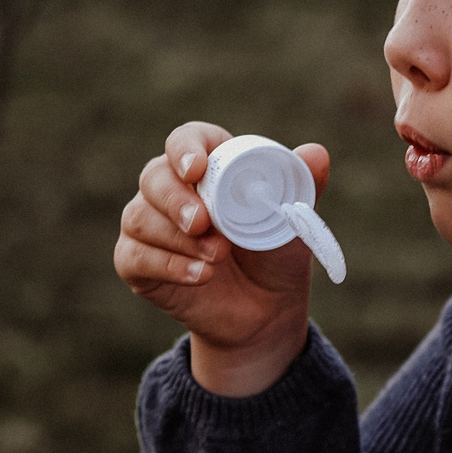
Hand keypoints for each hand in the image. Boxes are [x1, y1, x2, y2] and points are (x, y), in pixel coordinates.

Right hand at [114, 120, 330, 395]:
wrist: (264, 312)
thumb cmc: (275, 255)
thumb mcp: (293, 220)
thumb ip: (303, 184)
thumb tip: (316, 153)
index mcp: (208, 167)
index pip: (185, 140)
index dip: (185, 148)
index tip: (197, 168)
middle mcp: (170, 190)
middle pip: (153, 176)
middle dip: (176, 199)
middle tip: (203, 223)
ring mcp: (148, 226)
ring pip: (140, 217)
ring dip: (178, 239)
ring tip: (217, 256)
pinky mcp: (137, 263)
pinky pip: (135, 256)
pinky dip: (168, 266)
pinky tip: (200, 276)